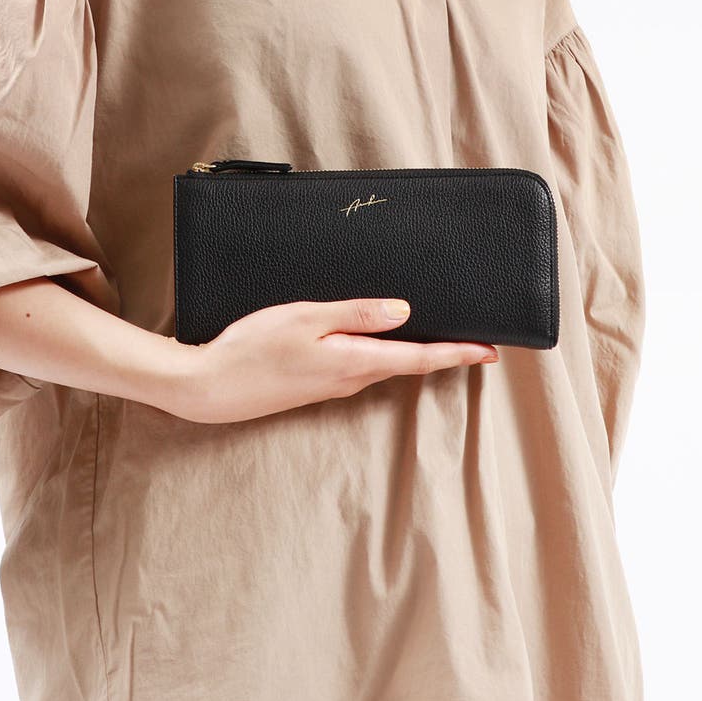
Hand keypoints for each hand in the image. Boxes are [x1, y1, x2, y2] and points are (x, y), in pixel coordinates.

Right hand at [162, 298, 498, 424]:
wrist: (210, 388)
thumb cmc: (253, 349)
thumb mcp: (306, 319)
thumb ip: (356, 314)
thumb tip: (405, 312)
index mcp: (354, 362)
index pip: (420, 358)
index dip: (458, 353)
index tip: (491, 351)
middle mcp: (350, 378)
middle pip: (409, 364)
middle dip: (444, 353)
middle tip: (474, 340)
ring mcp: (333, 384)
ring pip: (387, 366)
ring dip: (417, 354)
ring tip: (440, 338)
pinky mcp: (317, 383)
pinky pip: (364, 367)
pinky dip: (387, 355)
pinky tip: (384, 342)